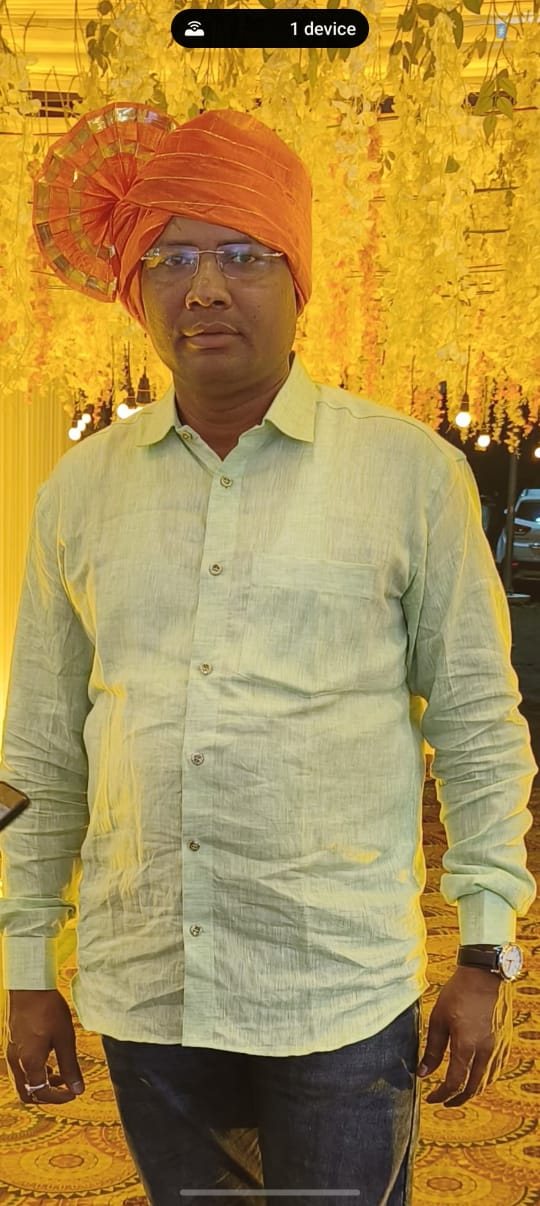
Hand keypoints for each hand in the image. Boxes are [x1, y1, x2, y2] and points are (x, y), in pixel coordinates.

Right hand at [6, 989, 84, 1104]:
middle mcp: (15, 1062)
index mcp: (29, 1063)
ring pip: (22, 1083)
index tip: (74, 1092)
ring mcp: (10, 1053)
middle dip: (47, 1096)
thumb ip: (71, 1066)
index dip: (60, 1097)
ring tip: (59, 1074)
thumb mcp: (65, 1038)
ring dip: (40, 1084)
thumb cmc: (48, 1009)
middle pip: (27, 1094)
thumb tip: (78, 1089)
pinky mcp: (10, 1044)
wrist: (28, 986)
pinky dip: (32, 1073)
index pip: (42, 1094)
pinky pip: (19, 1069)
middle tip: (65, 1089)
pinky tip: (47, 1060)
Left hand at [417, 966, 512, 1106]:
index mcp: (467, 1046)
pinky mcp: (505, 1041)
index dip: (441, 1095)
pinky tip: (477, 1075)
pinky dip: (485, 1078)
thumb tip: (423, 1073)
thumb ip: (432, 1049)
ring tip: (458, 1091)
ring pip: (487, 1081)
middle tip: (444, 1101)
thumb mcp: (438, 1019)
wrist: (485, 974)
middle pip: (473, 1088)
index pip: (455, 1084)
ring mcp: (499, 1047)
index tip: (431, 1098)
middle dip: (457, 1099)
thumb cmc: (459, 992)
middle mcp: (486, 1051)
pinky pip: (497, 1069)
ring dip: (472, 1090)